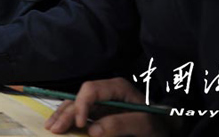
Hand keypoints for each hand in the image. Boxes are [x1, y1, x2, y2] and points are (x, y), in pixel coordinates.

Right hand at [45, 78, 170, 135]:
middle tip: (55, 129)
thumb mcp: (145, 125)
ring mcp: (100, 103)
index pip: (91, 90)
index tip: (81, 125)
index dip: (82, 105)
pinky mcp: (99, 114)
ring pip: (75, 104)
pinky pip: (79, 114)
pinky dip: (68, 119)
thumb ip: (121, 125)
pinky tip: (58, 125)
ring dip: (62, 116)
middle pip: (79, 98)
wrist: (167, 128)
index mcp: (117, 88)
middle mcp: (105, 92)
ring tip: (51, 128)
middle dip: (67, 113)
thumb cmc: (159, 125)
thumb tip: (93, 130)